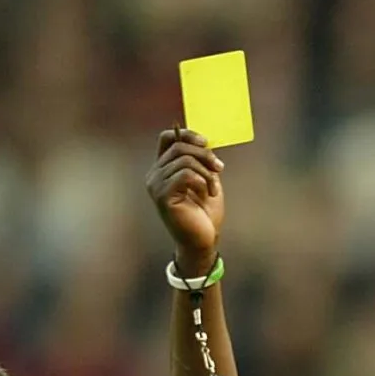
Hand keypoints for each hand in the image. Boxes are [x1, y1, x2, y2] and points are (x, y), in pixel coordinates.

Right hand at [146, 128, 224, 275]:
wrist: (203, 241)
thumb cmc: (204, 213)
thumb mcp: (206, 179)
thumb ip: (200, 160)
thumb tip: (203, 141)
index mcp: (163, 169)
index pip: (167, 138)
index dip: (186, 134)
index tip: (206, 143)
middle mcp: (155, 175)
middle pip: (179, 147)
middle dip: (204, 154)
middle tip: (219, 168)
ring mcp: (156, 185)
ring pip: (184, 160)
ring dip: (206, 171)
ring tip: (214, 188)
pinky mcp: (162, 196)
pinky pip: (184, 174)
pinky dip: (202, 181)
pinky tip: (208, 194)